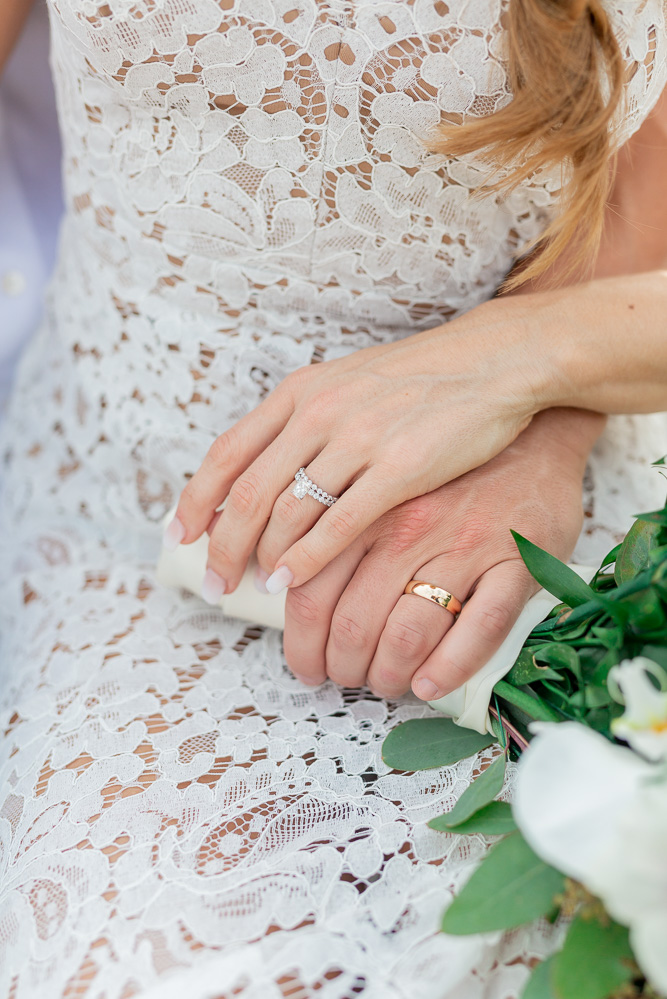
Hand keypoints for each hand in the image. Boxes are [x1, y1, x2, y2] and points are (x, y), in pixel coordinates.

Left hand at [169, 300, 551, 601]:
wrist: (491, 361)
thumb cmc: (419, 380)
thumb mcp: (346, 385)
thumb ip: (305, 423)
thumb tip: (267, 471)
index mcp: (301, 392)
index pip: (229, 452)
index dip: (196, 498)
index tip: (180, 535)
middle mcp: (319, 413)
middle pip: (249, 491)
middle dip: (222, 544)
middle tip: (212, 582)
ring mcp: (359, 439)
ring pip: (288, 510)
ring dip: (262, 556)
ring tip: (253, 587)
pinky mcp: (400, 468)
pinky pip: (339, 524)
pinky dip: (308, 557)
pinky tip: (292, 581)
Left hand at [279, 408, 605, 698]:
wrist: (533, 436)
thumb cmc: (449, 471)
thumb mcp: (380, 484)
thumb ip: (335, 528)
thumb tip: (286, 584)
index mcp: (367, 508)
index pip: (311, 591)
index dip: (301, 643)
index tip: (305, 663)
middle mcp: (410, 528)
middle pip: (353, 622)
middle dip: (341, 667)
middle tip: (345, 678)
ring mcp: (464, 547)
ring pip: (408, 635)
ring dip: (389, 675)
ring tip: (387, 681)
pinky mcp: (516, 564)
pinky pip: (480, 630)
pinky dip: (450, 668)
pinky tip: (432, 683)